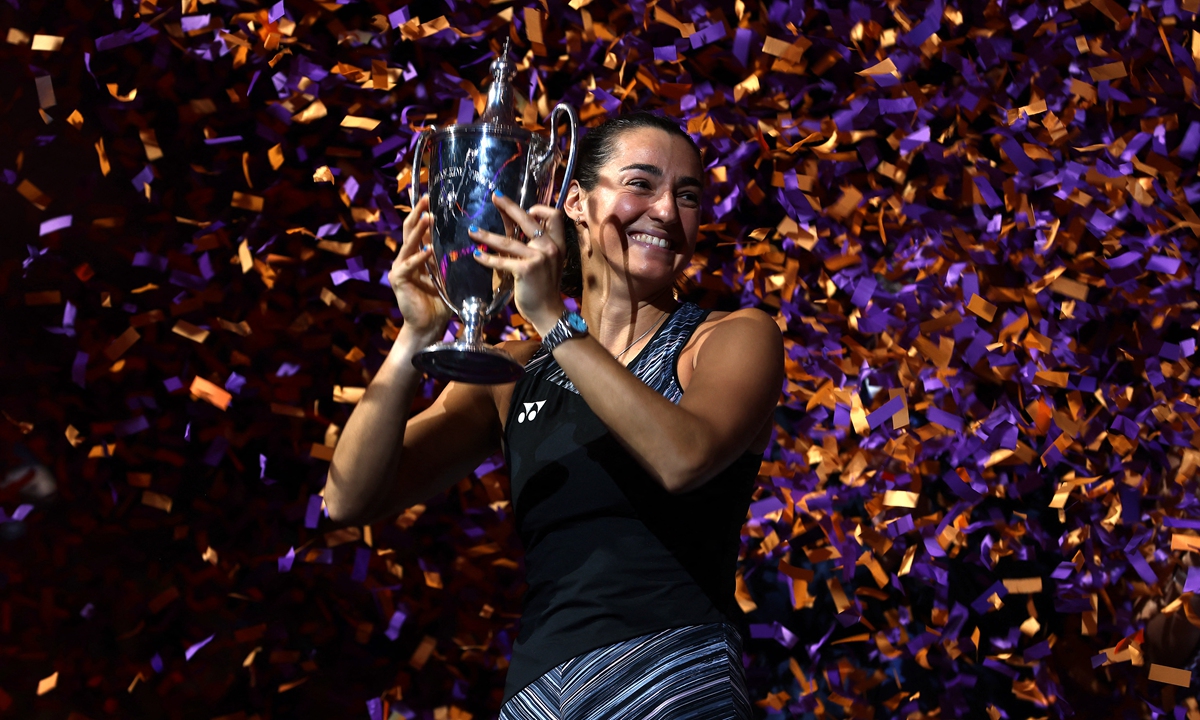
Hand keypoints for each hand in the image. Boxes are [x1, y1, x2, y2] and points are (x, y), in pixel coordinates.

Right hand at [388, 194, 451, 345]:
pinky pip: (409, 265)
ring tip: (428, 217)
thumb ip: (454, 258)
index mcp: (419, 254)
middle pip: (410, 229)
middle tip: (427, 198)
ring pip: (409, 243)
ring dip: (419, 230)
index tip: (434, 196)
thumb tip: (474, 240)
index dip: (426, 212)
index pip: (421, 228)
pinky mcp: (398, 280)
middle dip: (419, 212)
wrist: (429, 325)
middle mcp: (407, 257)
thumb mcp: (451, 274)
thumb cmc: (442, 301)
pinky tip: (429, 250)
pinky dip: (420, 256)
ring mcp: (401, 267)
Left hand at [470, 191, 566, 333]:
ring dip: (486, 235)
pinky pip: (501, 260)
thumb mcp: (544, 262)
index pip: (554, 216)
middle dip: (509, 206)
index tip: (526, 209)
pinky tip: (477, 255)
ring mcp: (539, 258)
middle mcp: (550, 247)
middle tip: (495, 197)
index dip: (540, 209)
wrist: (547, 311)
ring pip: (508, 241)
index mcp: (557, 244)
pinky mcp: (526, 270)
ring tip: (472, 230)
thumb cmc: (543, 287)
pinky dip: (487, 258)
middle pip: (528, 219)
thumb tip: (514, 228)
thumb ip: (533, 245)